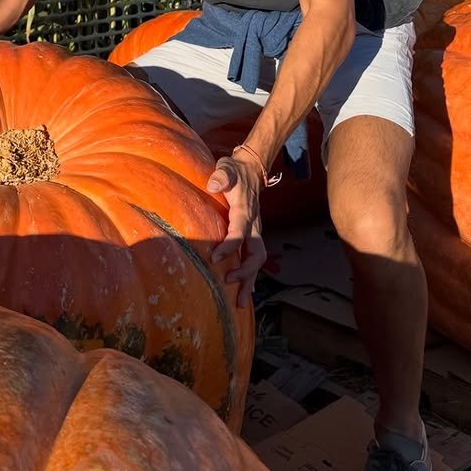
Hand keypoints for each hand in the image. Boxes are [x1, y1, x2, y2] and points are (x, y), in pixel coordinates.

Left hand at [206, 153, 265, 306]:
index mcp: (245, 211)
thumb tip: (214, 184)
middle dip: (244, 271)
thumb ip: (222, 175)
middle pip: (256, 253)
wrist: (251, 172)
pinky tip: (244, 293)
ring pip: (256, 261)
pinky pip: (253, 260)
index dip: (229, 247)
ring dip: (249, 281)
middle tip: (227, 282)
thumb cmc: (235, 171)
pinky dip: (250, 277)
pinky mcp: (252, 237)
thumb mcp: (228, 168)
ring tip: (239, 302)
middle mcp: (254, 225)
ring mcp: (255, 233)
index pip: (239, 232)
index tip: (214, 258)